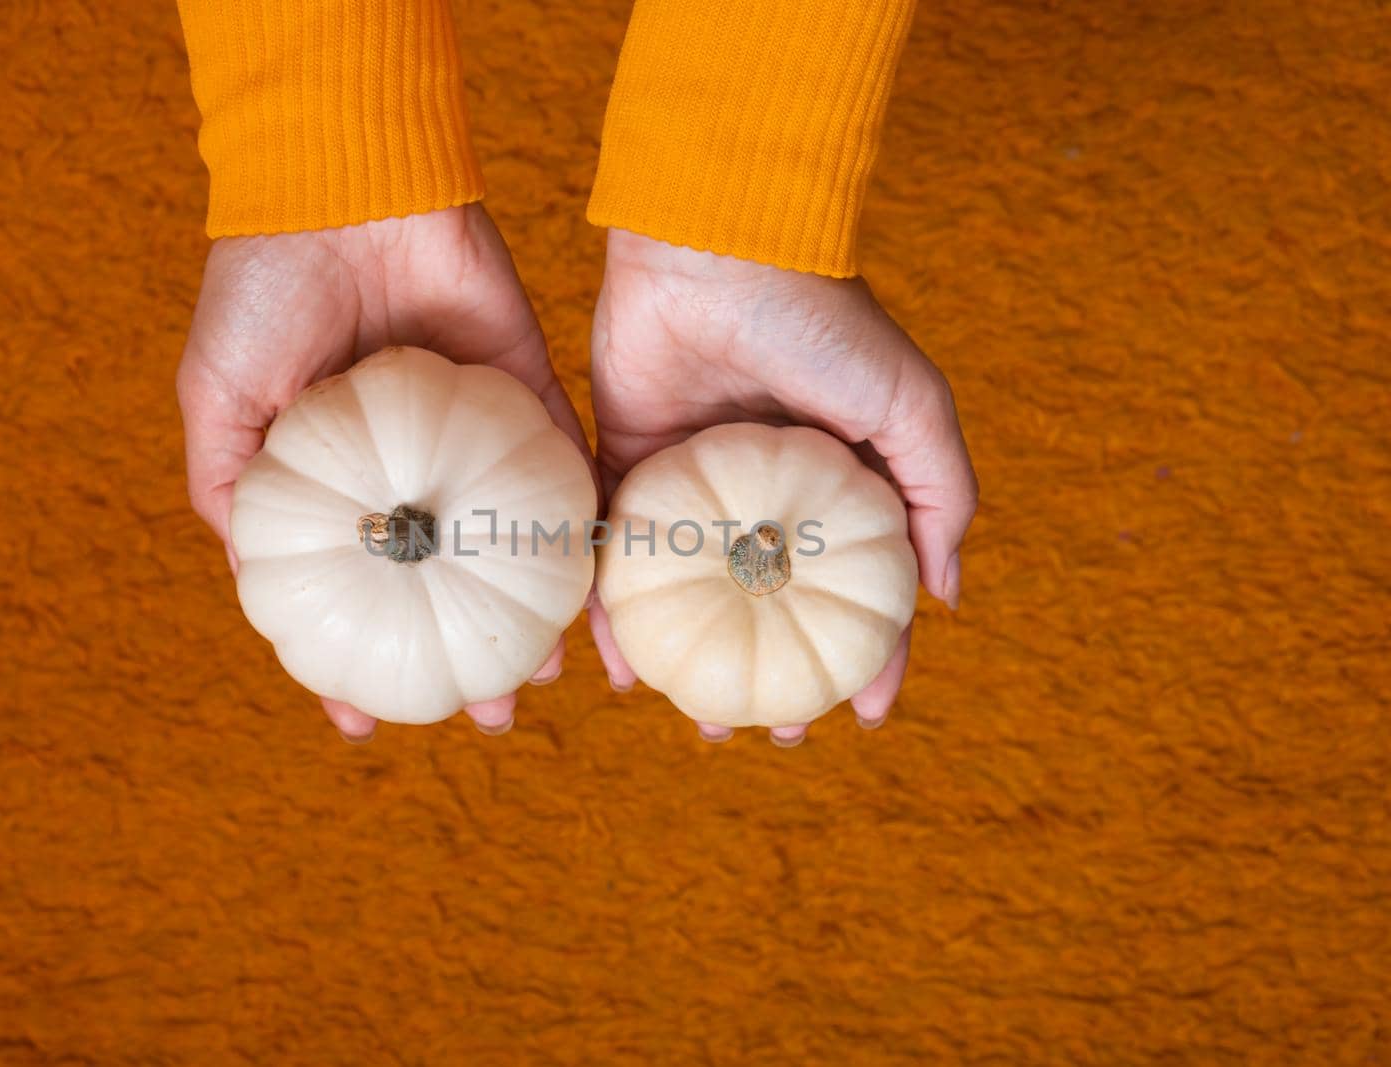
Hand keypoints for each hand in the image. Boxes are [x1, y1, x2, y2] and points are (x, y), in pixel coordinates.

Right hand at [178, 204, 589, 741]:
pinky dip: (580, 537)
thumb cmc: (262, 290)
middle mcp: (414, 471)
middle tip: (489, 719)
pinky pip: (565, 476)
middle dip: (469, 657)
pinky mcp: (530, 394)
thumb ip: (234, 491)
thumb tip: (256, 588)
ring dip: (532, 618)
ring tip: (539, 680)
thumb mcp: (220, 400)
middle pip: (449, 586)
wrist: (344, 185)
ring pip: (513, 550)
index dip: (358, 662)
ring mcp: (474, 438)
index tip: (369, 728)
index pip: (359, 591)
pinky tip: (586, 601)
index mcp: (340, 478)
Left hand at [587, 230, 977, 744]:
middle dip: (772, 675)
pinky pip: (619, 552)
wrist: (715, 244)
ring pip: (693, 594)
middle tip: (768, 734)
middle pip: (767, 604)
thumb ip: (941, 497)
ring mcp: (695, 480)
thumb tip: (944, 599)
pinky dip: (617, 611)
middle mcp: (764, 488)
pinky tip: (621, 668)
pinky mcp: (626, 459)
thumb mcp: (910, 408)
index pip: (856, 588)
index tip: (861, 717)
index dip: (869, 656)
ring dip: (695, 661)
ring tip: (698, 722)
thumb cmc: (824, 322)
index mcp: (835, 478)